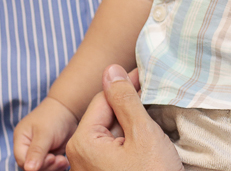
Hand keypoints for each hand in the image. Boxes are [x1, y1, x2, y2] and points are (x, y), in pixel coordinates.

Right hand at [14, 96, 80, 170]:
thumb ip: (36, 151)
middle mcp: (27, 147)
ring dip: (53, 168)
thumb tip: (29, 169)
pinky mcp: (49, 154)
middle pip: (32, 167)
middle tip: (58, 160)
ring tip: (63, 161)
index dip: (34, 164)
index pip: (22, 160)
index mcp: (21, 140)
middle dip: (46, 166)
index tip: (51, 158)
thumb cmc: (54, 117)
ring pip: (42, 168)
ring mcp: (39, 152)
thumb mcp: (45, 133)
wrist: (68, 109)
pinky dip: (58, 167)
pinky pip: (51, 167)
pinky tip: (65, 162)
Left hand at [66, 65, 181, 170]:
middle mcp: (78, 156)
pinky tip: (146, 143)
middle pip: (105, 116)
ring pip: (110, 132)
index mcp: (82, 142)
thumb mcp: (142, 132)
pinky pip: (112, 149)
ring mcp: (89, 169)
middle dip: (128, 105)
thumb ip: (124, 99)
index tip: (147, 74)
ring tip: (151, 122)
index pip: (104, 98)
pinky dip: (129, 140)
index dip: (127, 84)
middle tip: (152, 96)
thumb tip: (110, 70)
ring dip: (130, 124)